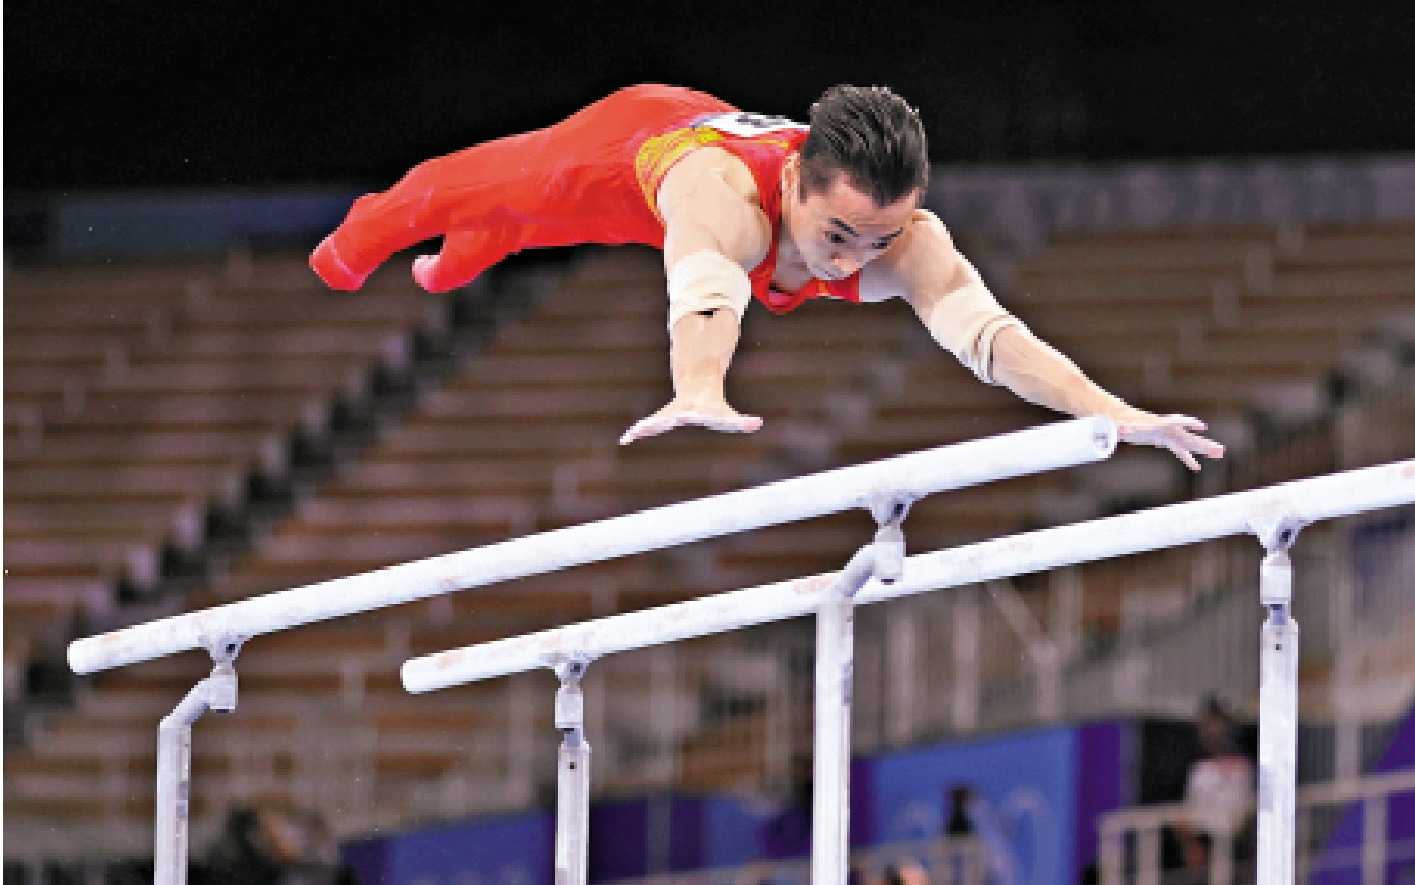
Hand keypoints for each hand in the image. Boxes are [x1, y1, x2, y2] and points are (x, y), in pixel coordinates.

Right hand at [619, 396, 762, 444]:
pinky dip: (637, 433)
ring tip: (634, 433)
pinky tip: (625, 440)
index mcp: (697, 410)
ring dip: (646, 428)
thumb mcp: (728, 416)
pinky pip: (647, 427)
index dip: (692, 415)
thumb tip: (758, 423)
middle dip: (668, 420)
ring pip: (655, 422)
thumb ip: (742, 421)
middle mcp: (681, 411)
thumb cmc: (714, 407)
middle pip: (673, 417)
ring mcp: (668, 415)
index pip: (697, 414)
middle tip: (660, 422)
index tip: (683, 415)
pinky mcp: (660, 419)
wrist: (696, 389)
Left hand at [1114, 411, 1225, 471]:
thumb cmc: (1118, 422)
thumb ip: (1120, 428)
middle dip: (1203, 444)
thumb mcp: (1118, 425)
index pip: (1173, 422)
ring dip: (1202, 450)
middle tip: (1220, 450)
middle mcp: (1164, 428)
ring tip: (1219, 454)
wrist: (1118, 418)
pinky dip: (1188, 458)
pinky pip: (1179, 450)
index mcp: (1155, 424)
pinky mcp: (1164, 440)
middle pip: (1187, 437)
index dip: (1186, 423)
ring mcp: (1166, 434)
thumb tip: (1120, 429)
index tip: (1200, 426)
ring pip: (1187, 443)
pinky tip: (1196, 467)